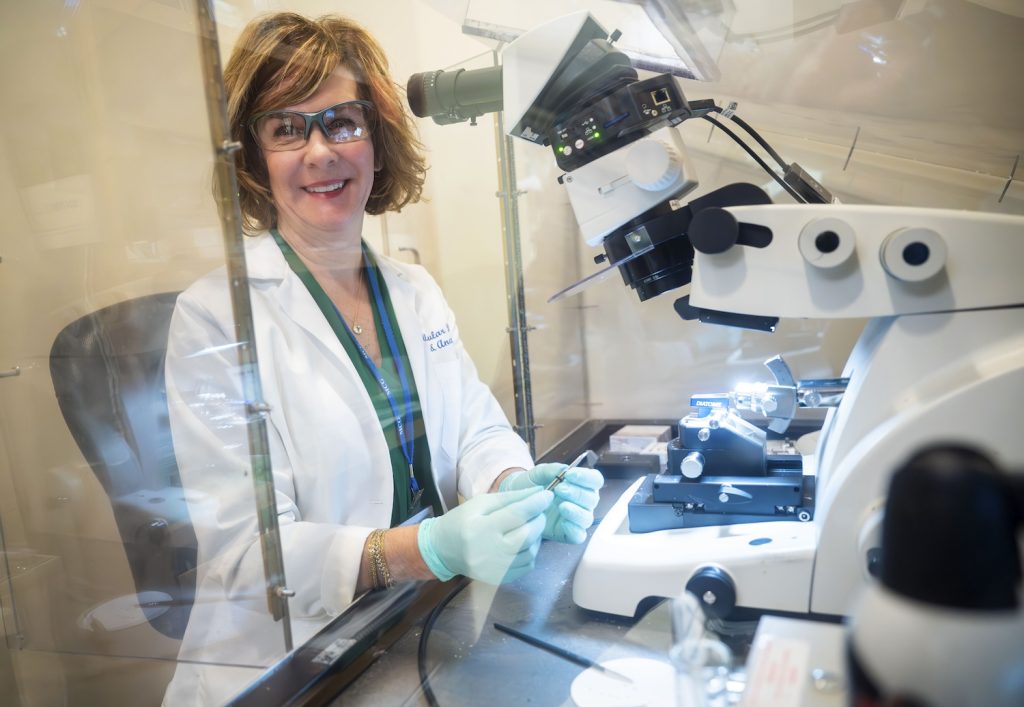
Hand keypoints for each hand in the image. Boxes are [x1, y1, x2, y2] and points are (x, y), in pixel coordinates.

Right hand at [417, 486, 551, 584]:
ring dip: (537, 535)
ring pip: (531, 551)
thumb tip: (537, 492)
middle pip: (528, 534)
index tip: (548, 495)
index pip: (518, 515)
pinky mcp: (500, 579)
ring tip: (530, 525)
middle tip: (539, 510)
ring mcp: (496, 569)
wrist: (442, 550)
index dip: (536, 503)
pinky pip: (527, 565)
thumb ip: (510, 497)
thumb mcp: (480, 503)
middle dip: (539, 519)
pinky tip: (524, 542)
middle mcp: (491, 551)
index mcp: (482, 528)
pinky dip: (531, 551)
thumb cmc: (460, 521)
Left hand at [500, 463, 603, 543]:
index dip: (587, 477)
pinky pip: (578, 535)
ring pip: (587, 518)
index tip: (570, 475)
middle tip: (560, 489)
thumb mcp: (538, 473)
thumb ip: (552, 470)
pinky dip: (574, 529)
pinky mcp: (567, 533)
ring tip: (561, 506)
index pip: (595, 480)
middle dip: (578, 493)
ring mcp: (575, 518)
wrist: (516, 500)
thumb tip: (565, 470)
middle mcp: (581, 502)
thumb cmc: (531, 485)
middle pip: (592, 499)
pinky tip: (564, 523)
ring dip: (577, 511)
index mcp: (580, 484)